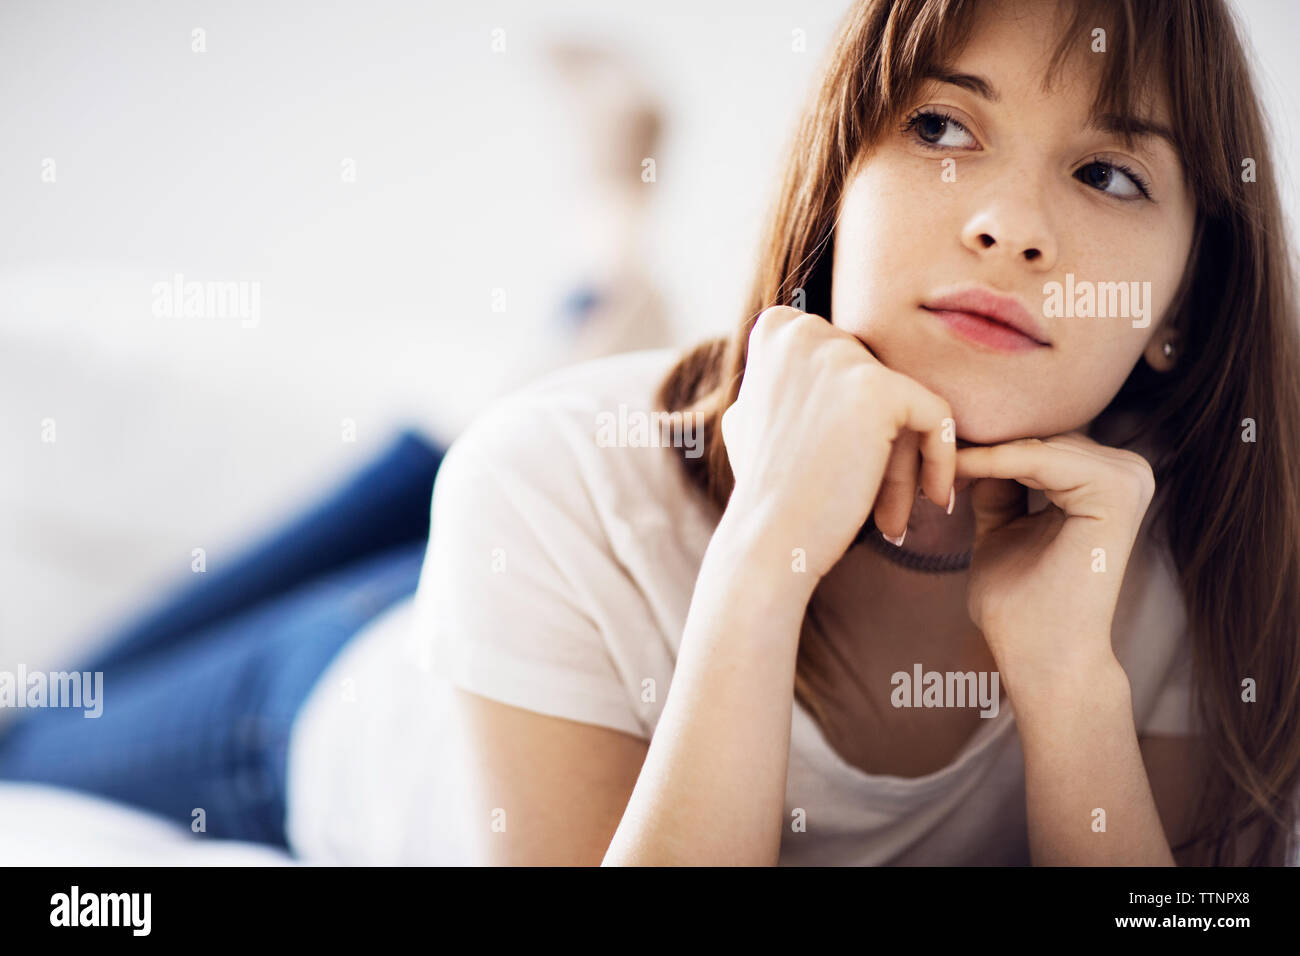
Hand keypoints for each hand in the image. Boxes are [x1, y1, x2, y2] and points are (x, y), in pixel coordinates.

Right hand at [720, 306, 956, 581]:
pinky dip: (942, 458)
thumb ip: (783, 380)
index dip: (861, 418)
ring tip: (907, 508)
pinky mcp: (878, 389)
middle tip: (893, 501)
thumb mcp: (754, 416)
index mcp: (777, 330)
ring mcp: (840, 356)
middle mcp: (805, 331)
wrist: (768, 541)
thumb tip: (806, 359)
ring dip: (912, 457)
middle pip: (880, 381)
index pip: (850, 361)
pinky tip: (936, 499)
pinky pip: (936, 415)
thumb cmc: (766, 491)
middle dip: (891, 444)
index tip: (863, 464)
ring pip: (908, 402)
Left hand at [954, 431, 1156, 694]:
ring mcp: (1129, 479)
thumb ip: (997, 487)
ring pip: (1034, 444)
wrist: (1042, 659)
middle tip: (924, 444)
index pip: (1036, 442)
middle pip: (1038, 436)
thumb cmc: (1020, 606)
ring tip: (932, 461)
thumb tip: (969, 444)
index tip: (928, 444)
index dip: (981, 443)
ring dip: (979, 451)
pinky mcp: (1117, 490)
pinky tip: (954, 471)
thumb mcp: (1000, 529)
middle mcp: (1128, 473)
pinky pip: (1036, 460)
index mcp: (1106, 480)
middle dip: (979, 441)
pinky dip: (991, 462)